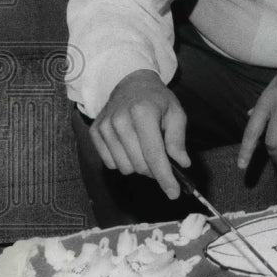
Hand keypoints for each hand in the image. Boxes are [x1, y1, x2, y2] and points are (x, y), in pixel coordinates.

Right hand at [90, 69, 189, 198]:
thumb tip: (181, 163)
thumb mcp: (175, 113)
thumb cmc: (157, 100)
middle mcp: (120, 120)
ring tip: (144, 148)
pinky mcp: (95, 132)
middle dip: (154, 170)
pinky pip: (111, 164)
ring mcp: (104, 127)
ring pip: (125, 168)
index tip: (173, 193)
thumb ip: (178, 139)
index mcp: (143, 113)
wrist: (131, 83)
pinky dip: (123, 161)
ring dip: (138, 165)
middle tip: (161, 158)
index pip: (154, 154)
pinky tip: (129, 146)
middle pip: (139, 165)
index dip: (165, 177)